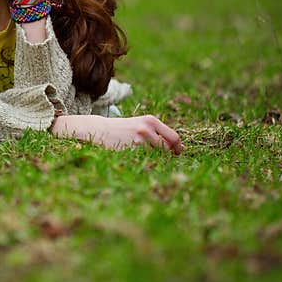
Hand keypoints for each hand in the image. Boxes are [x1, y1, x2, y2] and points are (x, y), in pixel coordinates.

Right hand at [51, 114, 184, 154]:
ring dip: (153, 159)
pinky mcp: (130, 149)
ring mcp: (138, 139)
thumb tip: (181, 148)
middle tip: (155, 156)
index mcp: (151, 120)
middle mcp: (147, 128)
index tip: (174, 153)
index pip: (174, 137)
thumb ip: (160, 135)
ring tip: (141, 154)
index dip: (176, 148)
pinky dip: (142, 161)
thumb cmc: (124, 130)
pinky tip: (133, 156)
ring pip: (157, 156)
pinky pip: (145, 160)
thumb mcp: (142, 126)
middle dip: (166, 155)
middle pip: (168, 148)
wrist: (100, 130)